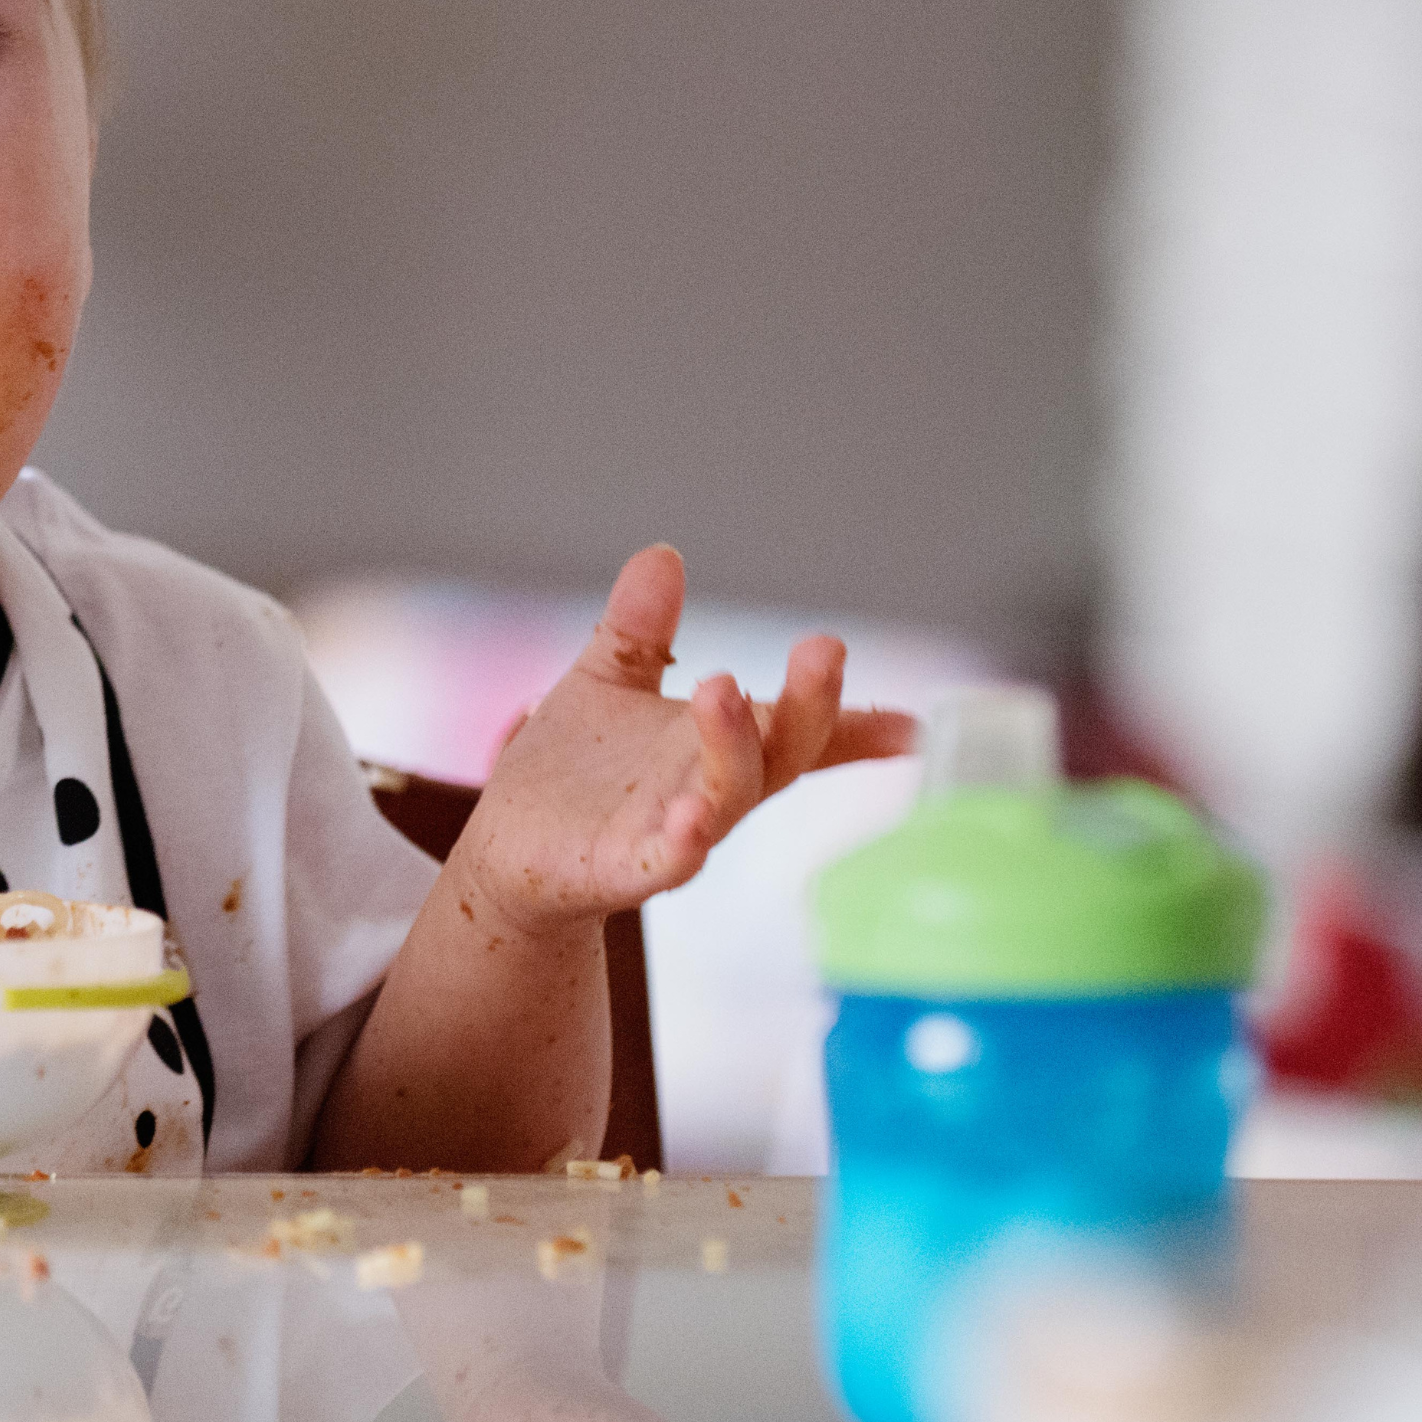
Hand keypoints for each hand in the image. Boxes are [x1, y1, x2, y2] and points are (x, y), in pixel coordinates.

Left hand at [450, 545, 912, 943]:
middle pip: (782, 751)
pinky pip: (666, 860)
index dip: (860, 726)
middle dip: (811, 705)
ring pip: (728, 796)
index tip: (918, 725)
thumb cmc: (570, 774)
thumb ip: (639, 628)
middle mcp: (711, 789)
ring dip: (734, 747)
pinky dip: (681, 841)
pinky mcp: (625, 867)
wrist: (503, 848)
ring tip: (723, 688)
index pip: (799, 730)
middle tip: (825, 649)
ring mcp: (674, 831)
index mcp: (717, 743)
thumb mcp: (607, 681)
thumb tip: (664, 554)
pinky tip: (687, 821)